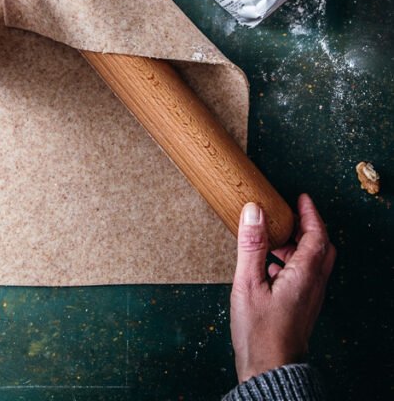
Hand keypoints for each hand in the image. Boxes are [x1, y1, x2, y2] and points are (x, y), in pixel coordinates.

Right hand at [230, 194, 335, 383]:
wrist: (269, 371)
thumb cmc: (259, 332)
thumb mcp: (248, 283)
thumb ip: (252, 245)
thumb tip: (254, 211)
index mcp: (305, 275)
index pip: (317, 235)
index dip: (310, 214)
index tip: (301, 198)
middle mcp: (313, 286)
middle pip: (321, 248)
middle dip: (308, 228)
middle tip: (290, 214)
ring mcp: (309, 299)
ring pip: (313, 263)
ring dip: (298, 246)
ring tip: (273, 238)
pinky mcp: (301, 309)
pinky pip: (305, 277)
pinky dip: (292, 262)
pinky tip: (269, 267)